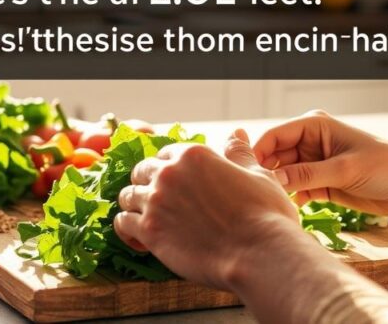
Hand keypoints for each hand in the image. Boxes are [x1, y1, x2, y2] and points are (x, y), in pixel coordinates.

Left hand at [114, 130, 299, 288]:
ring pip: (127, 196)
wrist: (260, 254)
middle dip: (147, 184)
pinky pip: (122, 224)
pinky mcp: (149, 231)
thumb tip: (237, 134)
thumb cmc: (265, 216)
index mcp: (193, 155)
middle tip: (160, 202)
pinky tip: (140, 240)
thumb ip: (239, 154)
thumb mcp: (257, 175)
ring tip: (147, 220)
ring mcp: (156, 201)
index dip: (168, 169)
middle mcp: (169, 173)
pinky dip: (127, 231)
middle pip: (141, 171)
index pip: (165, 155)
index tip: (175, 185)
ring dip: (135, 206)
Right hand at [253, 110, 387, 216]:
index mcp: (314, 126)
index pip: (274, 135)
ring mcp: (315, 164)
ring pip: (284, 174)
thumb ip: (307, 174)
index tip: (249, 174)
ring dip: (279, 187)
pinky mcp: (322, 183)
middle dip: (267, 173)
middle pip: (275, 156)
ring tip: (274, 202)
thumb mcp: (345, 170)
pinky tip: (293, 207)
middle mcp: (311, 142)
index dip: (259, 152)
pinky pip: (297, 189)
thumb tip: (273, 178)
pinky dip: (292, 198)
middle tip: (260, 193)